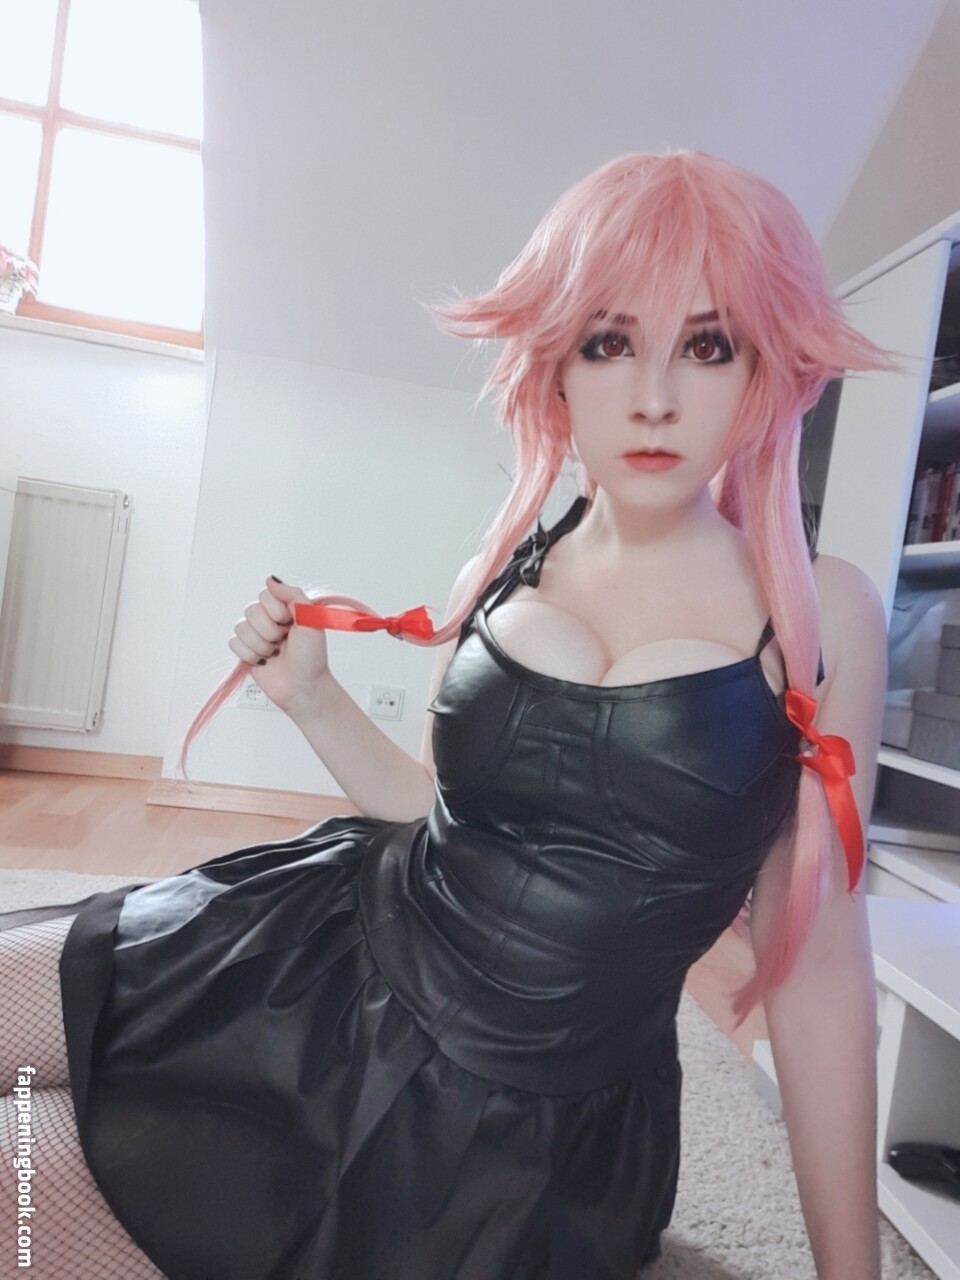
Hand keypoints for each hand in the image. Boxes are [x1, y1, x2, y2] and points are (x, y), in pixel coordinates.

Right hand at [228, 577, 332, 717]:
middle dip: (270, 631)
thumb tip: (270, 579)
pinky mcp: (246, 651)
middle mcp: (269, 619)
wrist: (304, 687)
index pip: (265, 595)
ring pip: (241, 628)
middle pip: (251, 611)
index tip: (290, 623)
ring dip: (261, 644)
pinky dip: (250, 654)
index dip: (276, 611)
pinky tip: (264, 660)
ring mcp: (256, 635)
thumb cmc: (312, 657)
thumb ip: (292, 594)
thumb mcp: (311, 619)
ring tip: (276, 652)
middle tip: (284, 641)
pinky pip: (234, 643)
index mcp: (285, 608)